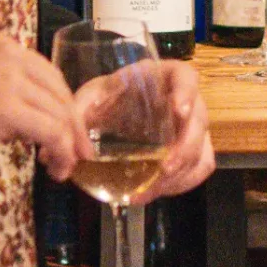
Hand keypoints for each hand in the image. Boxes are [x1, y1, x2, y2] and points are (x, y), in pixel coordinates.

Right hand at [0, 37, 90, 182]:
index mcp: (7, 47)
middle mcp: (15, 57)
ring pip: (60, 115)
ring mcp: (13, 81)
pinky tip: (54, 167)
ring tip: (62, 167)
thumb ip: (8, 90)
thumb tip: (35, 123)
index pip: (51, 77)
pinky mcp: (9, 108)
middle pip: (61, 95)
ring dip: (67, 146)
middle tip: (79, 154)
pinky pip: (51, 132)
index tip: (71, 131)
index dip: (65, 107)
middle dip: (74, 128)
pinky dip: (60, 152)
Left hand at [71, 58, 217, 201]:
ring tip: (152, 189)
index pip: (186, 76)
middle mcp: (185, 99)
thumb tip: (64, 155)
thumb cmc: (107, 97)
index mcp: (163, 77)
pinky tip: (158, 190)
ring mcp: (192, 126)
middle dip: (185, 147)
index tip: (178, 110)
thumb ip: (77, 116)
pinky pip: (201, 166)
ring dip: (182, 171)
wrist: (113, 109)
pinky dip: (185, 182)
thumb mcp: (90, 97)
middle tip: (165, 168)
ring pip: (202, 148)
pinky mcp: (193, 148)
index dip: (187, 92)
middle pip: (200, 119)